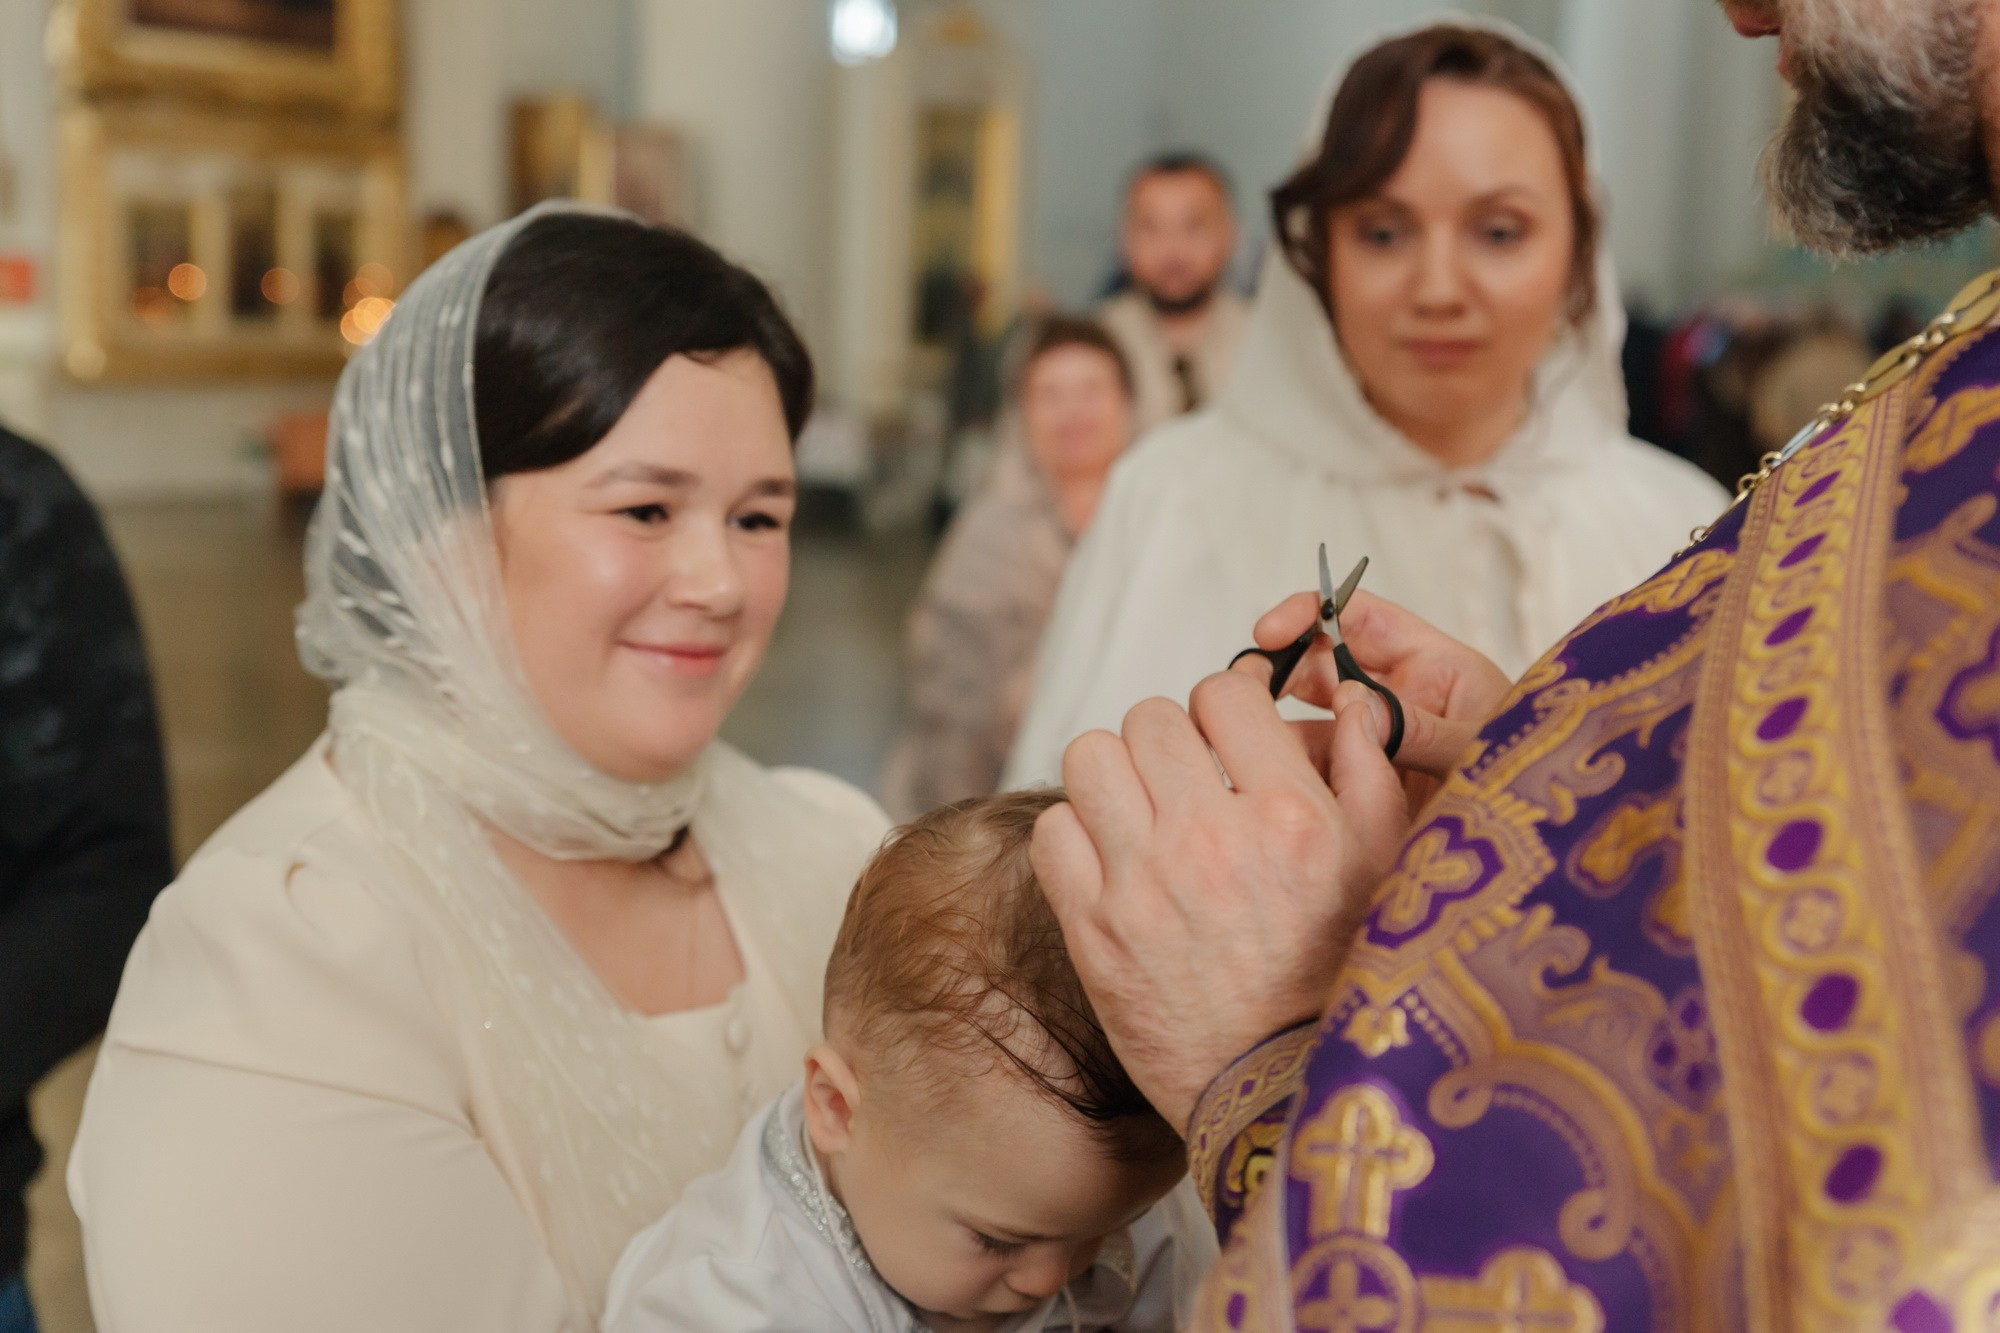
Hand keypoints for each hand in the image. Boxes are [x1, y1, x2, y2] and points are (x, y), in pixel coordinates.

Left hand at [1031, 671, 1403, 1131]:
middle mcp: (1211, 839)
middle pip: (1149, 718)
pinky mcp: (1093, 930)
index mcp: (1290, 815)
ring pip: (1089, 758)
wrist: (1278, 1088)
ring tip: (1142, 814)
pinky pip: (1053, 831)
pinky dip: (1075, 836)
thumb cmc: (1338, 977)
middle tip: (1185, 781)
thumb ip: (1368, 770)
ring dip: (1114, 777)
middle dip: (1169, 740)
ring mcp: (1144, 884)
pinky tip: (1111, 862)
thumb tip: (1346, 698)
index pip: (1224, 691)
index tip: (1228, 740)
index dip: (1225, 706)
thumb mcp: (1384, 868)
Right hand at [1243, 589, 1511, 781]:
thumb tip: (1358, 708)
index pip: (1358, 616)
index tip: (1269, 632)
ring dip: (1280, 732)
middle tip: (1244, 693)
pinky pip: (1319, 772)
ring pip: (1311, 723)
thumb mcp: (1480, 745)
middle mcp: (1396, 699)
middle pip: (1319, 667)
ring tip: (1259, 752)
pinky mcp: (1363, 787)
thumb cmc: (1530, 782)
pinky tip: (1284, 789)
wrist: (1541, 852)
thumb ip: (1421, 728)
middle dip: (1278, 672)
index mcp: (1430, 665)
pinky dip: (1296, 776)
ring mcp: (1376, 745)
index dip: (1310, 613)